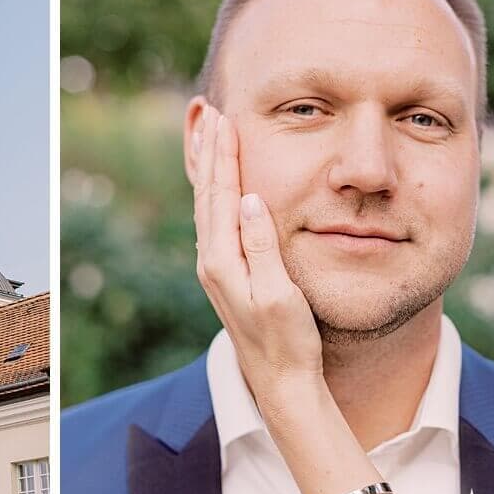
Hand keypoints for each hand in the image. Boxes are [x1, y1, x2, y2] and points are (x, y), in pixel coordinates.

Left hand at [192, 103, 324, 406]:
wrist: (280, 381)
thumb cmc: (288, 341)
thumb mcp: (280, 295)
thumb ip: (262, 246)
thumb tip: (251, 198)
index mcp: (222, 261)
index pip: (221, 195)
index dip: (223, 155)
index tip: (224, 120)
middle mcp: (211, 261)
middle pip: (206, 193)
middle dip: (208, 151)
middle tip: (208, 113)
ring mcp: (215, 268)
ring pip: (207, 205)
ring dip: (208, 168)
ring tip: (208, 135)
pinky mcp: (225, 273)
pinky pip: (214, 220)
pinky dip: (215, 192)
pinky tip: (220, 182)